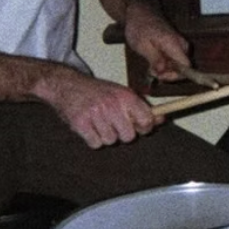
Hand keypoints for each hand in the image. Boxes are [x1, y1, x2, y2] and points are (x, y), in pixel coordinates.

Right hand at [34, 66, 158, 147]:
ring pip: (111, 141)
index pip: (146, 121)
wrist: (66, 85)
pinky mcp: (81, 124)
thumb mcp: (120, 92)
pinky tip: (89, 126)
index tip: (137, 125)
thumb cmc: (97, 91)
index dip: (143, 127)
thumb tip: (162, 119)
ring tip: (98, 122)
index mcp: (125, 96)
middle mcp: (112, 105)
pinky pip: (96, 144)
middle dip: (122, 133)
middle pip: (129, 136)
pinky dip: (92, 139)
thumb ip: (140, 107)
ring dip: (105, 135)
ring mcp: (96, 114)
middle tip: (112, 123)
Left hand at [119, 0, 192, 81]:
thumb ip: (154, 59)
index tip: (160, 75)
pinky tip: (153, 62)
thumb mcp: (142, 45)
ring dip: (165, 70)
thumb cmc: (139, 26)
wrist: (139, 12)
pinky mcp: (176, 47)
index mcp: (174, 44)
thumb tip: (163, 71)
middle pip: (183, 68)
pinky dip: (164, 65)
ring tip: (150, 66)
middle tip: (151, 71)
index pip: (187, 67)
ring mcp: (179, 45)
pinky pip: (174, 61)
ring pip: (178, 66)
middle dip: (167, 74)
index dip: (174, 76)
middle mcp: (181, 45)